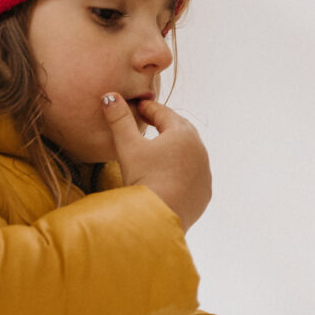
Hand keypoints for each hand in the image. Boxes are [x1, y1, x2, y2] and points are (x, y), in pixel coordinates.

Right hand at [102, 93, 211, 229]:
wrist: (160, 219)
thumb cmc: (144, 178)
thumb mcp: (127, 146)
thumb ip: (119, 119)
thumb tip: (109, 96)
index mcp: (183, 134)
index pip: (163, 113)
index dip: (148, 108)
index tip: (137, 105)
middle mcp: (199, 150)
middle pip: (180, 130)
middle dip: (165, 124)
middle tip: (150, 122)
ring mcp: (204, 172)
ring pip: (189, 153)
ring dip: (176, 148)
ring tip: (160, 149)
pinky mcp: (204, 192)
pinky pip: (193, 175)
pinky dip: (183, 170)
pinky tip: (172, 174)